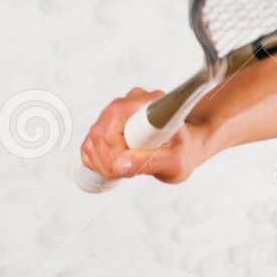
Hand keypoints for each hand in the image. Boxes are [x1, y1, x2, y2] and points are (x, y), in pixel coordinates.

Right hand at [76, 87, 206, 184]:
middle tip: (129, 173)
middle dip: (110, 162)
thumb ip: (149, 162)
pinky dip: (98, 162)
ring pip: (92, 142)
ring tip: (129, 170)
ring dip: (104, 164)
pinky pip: (89, 146)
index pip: (114, 123)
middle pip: (100, 134)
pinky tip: (119, 166)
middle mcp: (129, 103)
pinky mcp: (106, 126)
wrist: (187, 143)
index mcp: (149, 104)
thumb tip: (119, 165)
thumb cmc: (185, 149)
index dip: (116, 150)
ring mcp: (115, 113)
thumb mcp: (175, 161)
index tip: (128, 167)